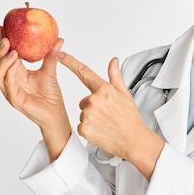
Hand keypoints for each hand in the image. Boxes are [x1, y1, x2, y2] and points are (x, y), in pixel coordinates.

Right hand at [0, 26, 71, 159]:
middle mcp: (11, 81)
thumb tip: (59, 38)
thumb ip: (51, 55)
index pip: (6, 55)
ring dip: (3, 62)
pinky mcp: (14, 100)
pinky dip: (9, 74)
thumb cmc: (51, 95)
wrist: (56, 113)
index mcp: (17, 72)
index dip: (1, 42)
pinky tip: (15, 64)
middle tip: (5, 38)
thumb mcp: (50, 70)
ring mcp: (10, 91)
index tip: (1, 27)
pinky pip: (8, 85)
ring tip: (12, 51)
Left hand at [58, 52, 164, 178]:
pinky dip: (89, 128)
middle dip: (93, 106)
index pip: (84, 72)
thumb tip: (113, 61)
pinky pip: (82, 125)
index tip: (60, 54)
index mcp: (104, 90)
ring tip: (106, 123)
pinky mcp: (83, 128)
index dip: (70, 62)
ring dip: (92, 117)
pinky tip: (101, 130)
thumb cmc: (130, 118)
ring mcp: (87, 114)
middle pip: (84, 100)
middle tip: (107, 114)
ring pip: (83, 113)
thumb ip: (115, 76)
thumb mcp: (125, 94)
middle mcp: (93, 100)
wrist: (133, 140)